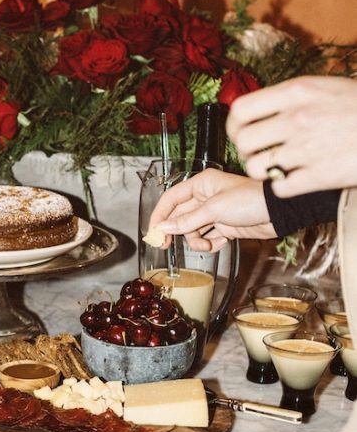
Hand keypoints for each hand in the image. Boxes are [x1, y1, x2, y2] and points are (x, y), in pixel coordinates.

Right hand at [149, 168, 275, 251]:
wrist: (277, 213)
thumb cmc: (249, 200)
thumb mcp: (214, 210)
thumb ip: (187, 221)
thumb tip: (163, 227)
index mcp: (201, 185)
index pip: (171, 198)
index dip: (159, 214)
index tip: (153, 232)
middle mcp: (205, 197)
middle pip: (180, 216)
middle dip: (176, 231)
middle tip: (165, 246)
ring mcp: (214, 212)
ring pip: (193, 230)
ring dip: (197, 240)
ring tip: (207, 244)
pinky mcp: (225, 226)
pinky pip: (208, 237)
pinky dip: (212, 243)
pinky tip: (221, 242)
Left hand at [228, 76, 356, 195]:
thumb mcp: (326, 88)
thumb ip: (291, 98)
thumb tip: (260, 110)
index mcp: (297, 92)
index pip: (241, 110)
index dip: (234, 125)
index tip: (241, 131)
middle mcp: (298, 119)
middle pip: (243, 141)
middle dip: (247, 151)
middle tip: (259, 154)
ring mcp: (307, 149)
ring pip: (255, 168)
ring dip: (262, 171)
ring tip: (277, 168)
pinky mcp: (318, 176)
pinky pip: (279, 189)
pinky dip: (283, 188)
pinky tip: (296, 180)